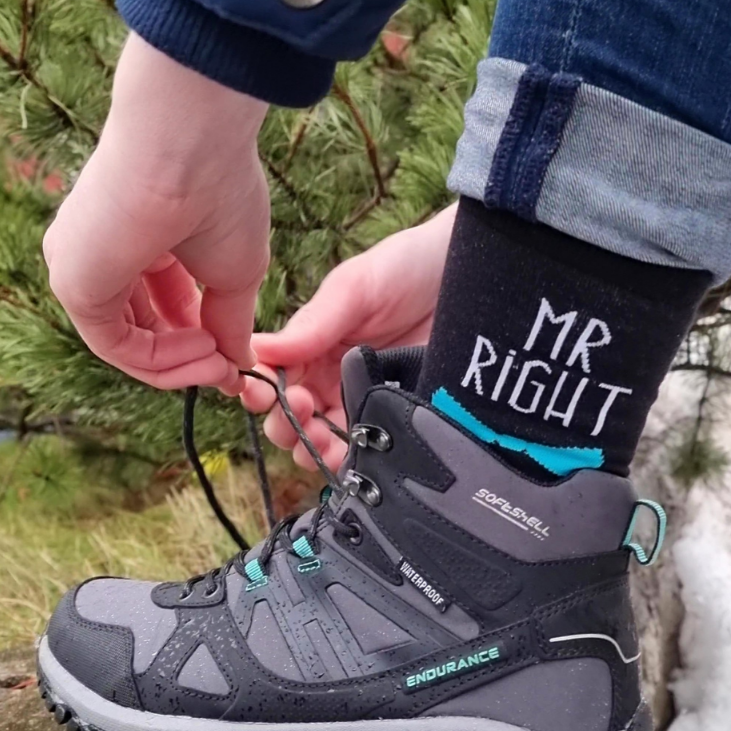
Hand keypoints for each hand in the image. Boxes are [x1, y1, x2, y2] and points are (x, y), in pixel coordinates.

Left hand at [43, 33, 269, 391]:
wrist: (192, 146)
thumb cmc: (219, 190)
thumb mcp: (235, 272)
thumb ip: (231, 323)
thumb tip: (240, 367)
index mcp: (137, 237)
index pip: (162, 304)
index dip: (200, 338)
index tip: (234, 361)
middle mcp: (101, 252)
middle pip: (142, 328)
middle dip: (190, 357)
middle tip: (229, 370)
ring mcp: (81, 266)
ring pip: (126, 344)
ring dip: (180, 365)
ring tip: (221, 362)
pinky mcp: (74, 283)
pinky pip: (115, 345)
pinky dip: (160, 360)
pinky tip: (204, 349)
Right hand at [243, 202, 456, 469]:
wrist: (472, 275)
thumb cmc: (407, 269)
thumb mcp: (354, 289)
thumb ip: (311, 324)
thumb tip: (258, 351)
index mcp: (310, 346)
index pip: (270, 379)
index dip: (261, 392)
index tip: (267, 394)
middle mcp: (329, 379)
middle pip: (290, 419)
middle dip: (285, 426)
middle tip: (301, 412)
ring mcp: (362, 402)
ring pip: (322, 442)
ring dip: (313, 449)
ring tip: (323, 438)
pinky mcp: (395, 420)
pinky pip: (366, 451)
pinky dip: (352, 462)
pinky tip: (354, 456)